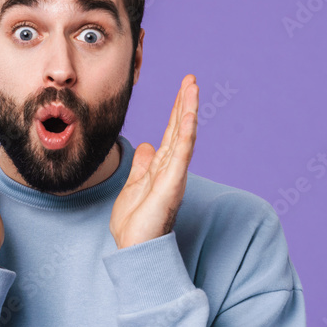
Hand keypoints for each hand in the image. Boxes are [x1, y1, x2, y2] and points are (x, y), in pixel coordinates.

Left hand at [110, 74, 197, 248]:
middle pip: (180, 129)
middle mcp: (171, 168)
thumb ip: (143, 165)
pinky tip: (189, 114)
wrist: (134, 248)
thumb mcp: (134, 186)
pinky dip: (186, 132)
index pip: (172, 132)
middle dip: (185, 103)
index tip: (183, 87)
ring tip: (193, 87)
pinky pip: (182, 153)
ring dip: (188, 110)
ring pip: (184, 136)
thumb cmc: (135, 224)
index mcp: (162, 167)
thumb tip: (147, 145)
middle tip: (191, 79)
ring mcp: (174, 174)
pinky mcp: (173, 183)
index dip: (176, 110)